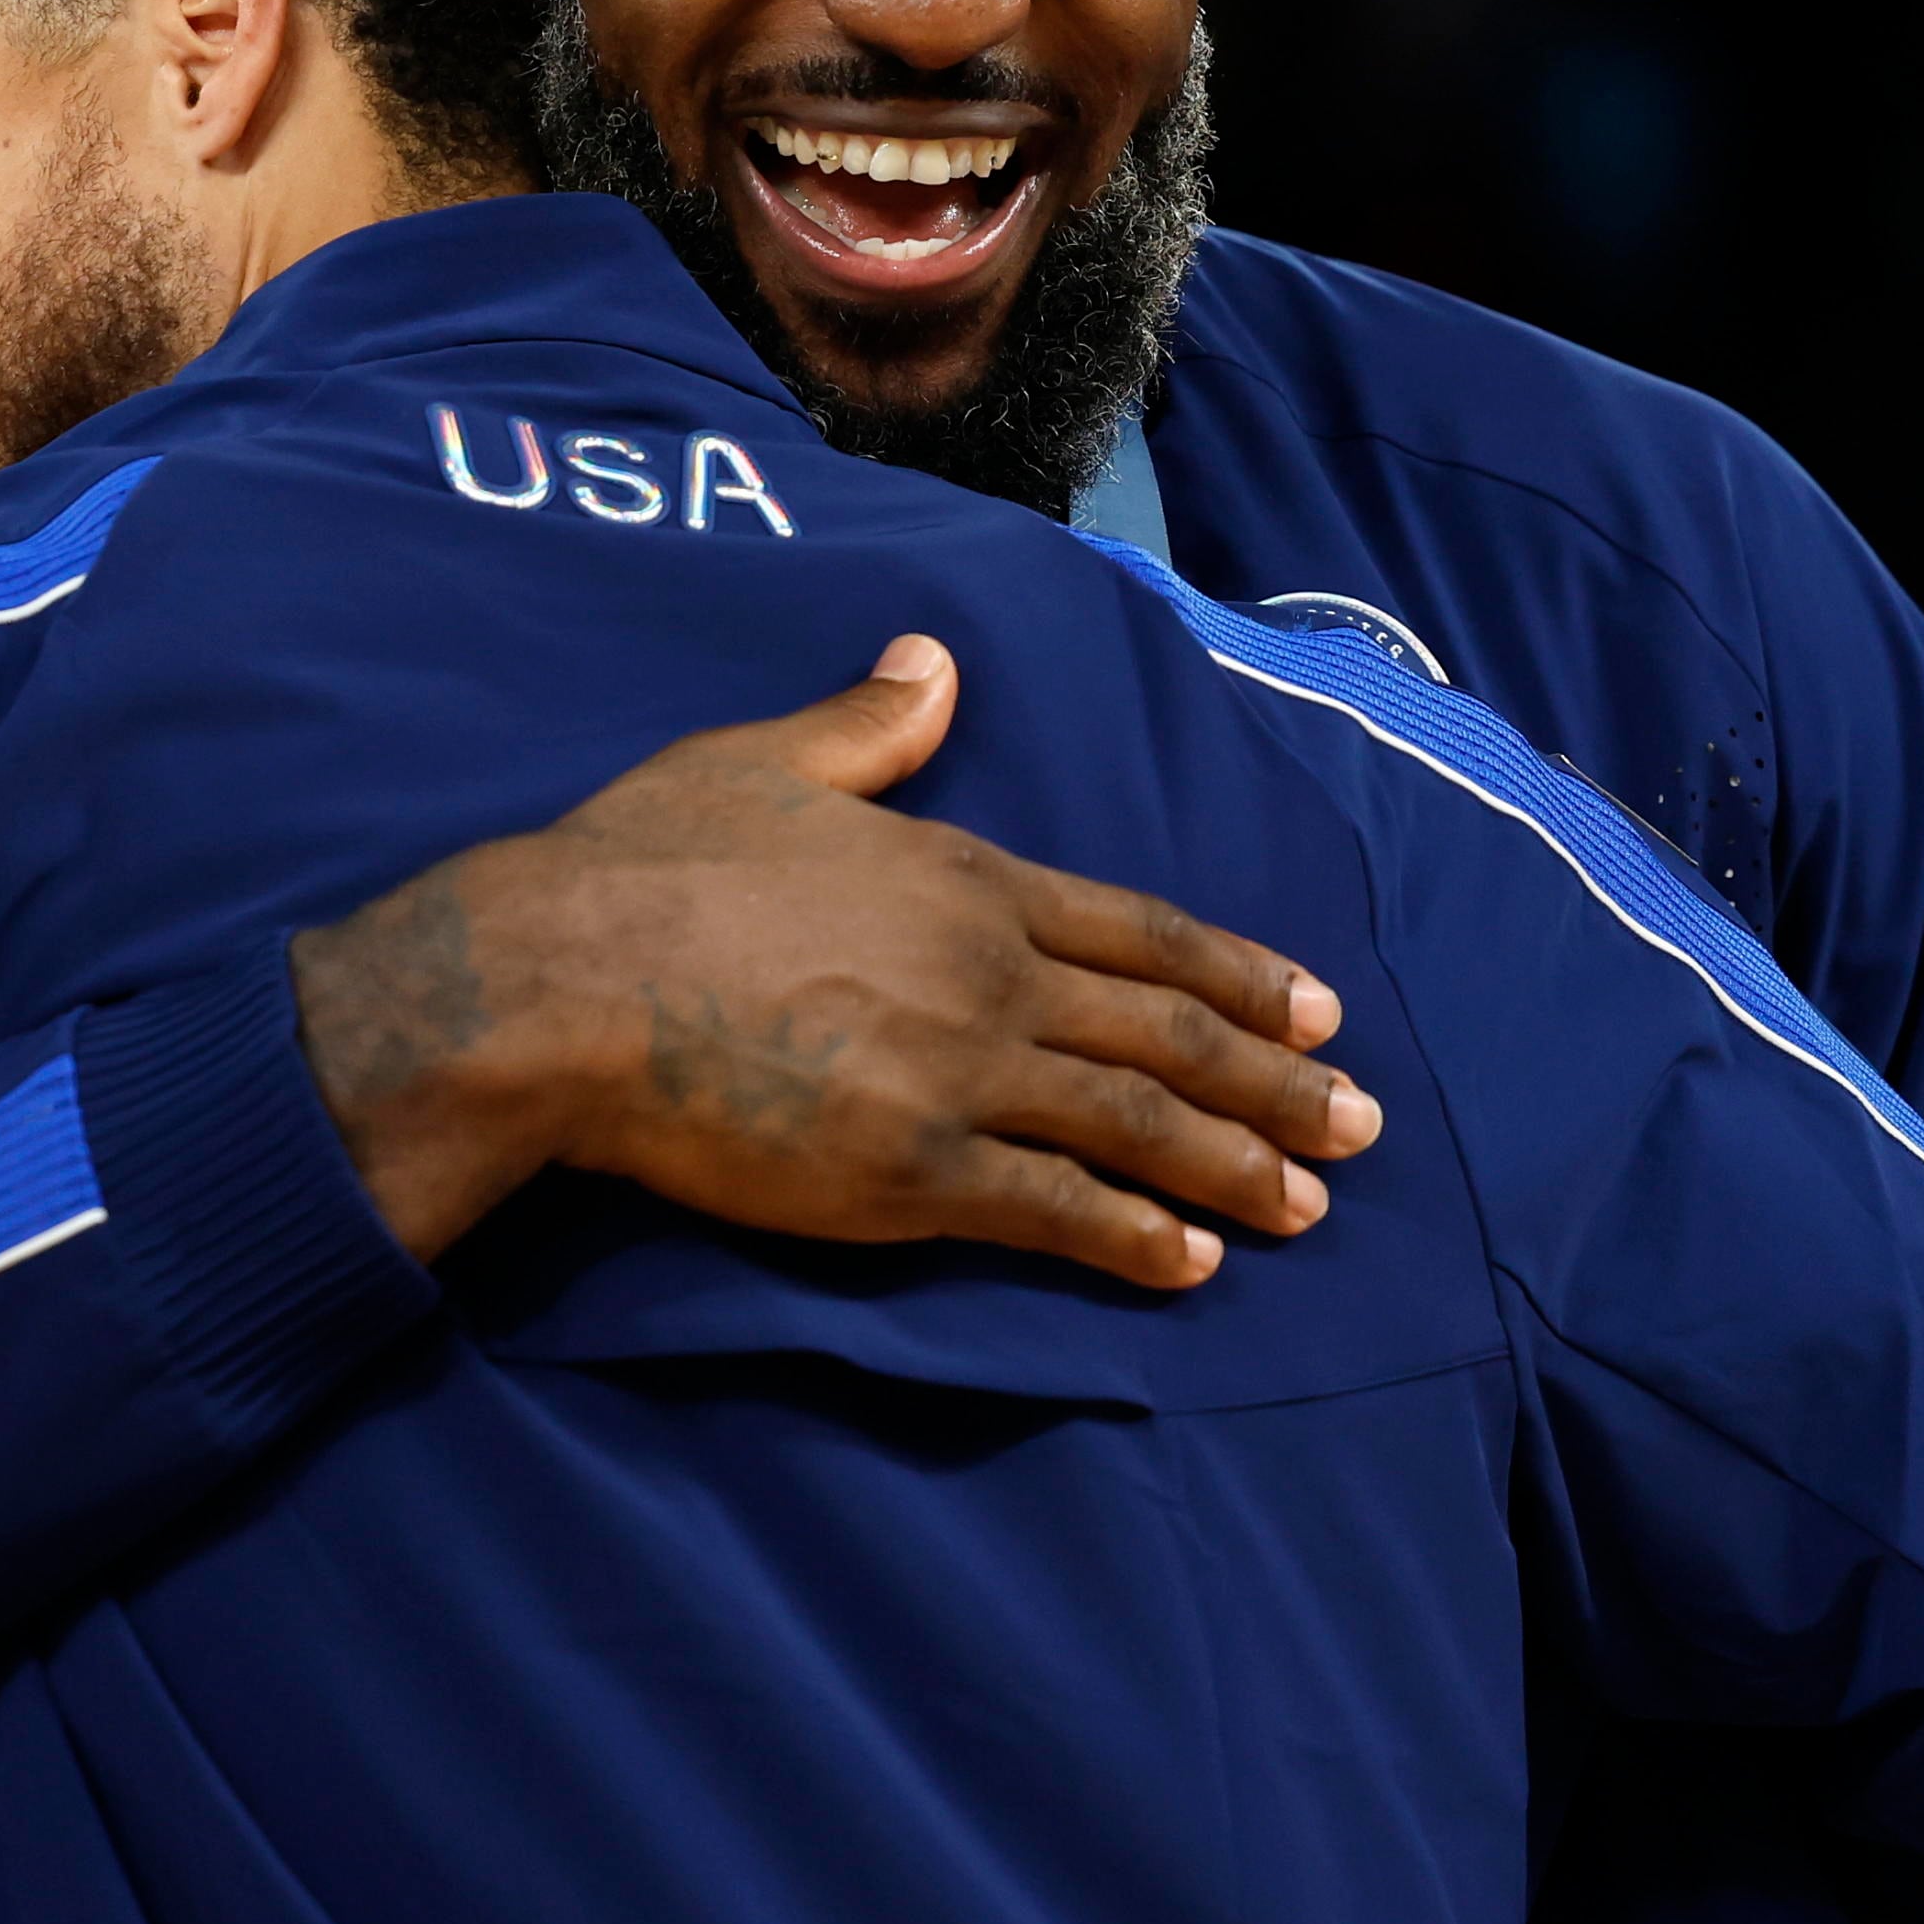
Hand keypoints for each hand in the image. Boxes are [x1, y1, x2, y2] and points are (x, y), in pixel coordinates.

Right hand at [288, 636, 1380, 1289]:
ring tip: (1310, 1208)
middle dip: (1276, 1084)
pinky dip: (1132, 1238)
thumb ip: (869, 725)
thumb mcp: (764, 762)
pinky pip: (1051, 1209)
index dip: (1238, 972)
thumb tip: (932, 659)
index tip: (1317, 1009)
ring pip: (1134, 1124)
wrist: (563, 978)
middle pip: (1167, 1032)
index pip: (1140, 930)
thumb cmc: (646, 862)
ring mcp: (956, 1077)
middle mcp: (988, 975)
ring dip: (1235, 1168)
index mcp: (966, 878)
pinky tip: (1192, 1264)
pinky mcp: (907, 1173)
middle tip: (1360, 1125)